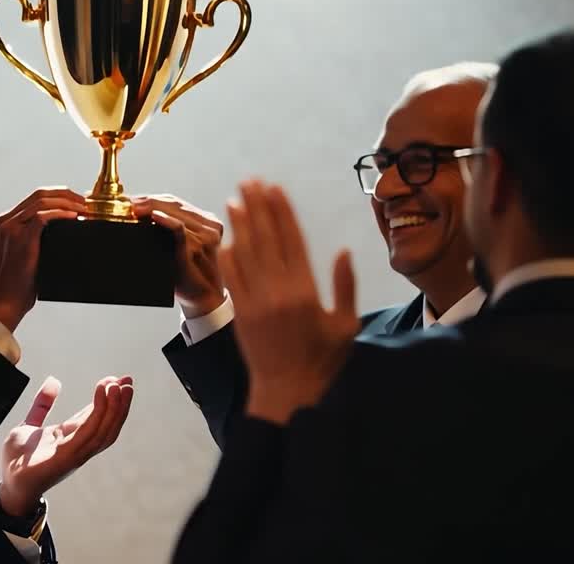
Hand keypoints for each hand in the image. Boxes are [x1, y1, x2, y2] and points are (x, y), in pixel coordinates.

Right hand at [0, 187, 87, 330]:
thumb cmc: (18, 285)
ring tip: (84, 209)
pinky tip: (75, 217)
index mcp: (5, 222)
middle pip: (40, 194)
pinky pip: (42, 217)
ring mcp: (11, 228)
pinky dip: (61, 214)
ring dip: (67, 202)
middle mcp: (5, 221)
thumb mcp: (25, 255)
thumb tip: (66, 230)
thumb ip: (36, 239)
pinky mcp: (20, 239)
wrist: (4, 302)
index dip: (58, 196)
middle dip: (66, 194)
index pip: (35, 198)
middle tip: (85, 202)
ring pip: (42, 202)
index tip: (77, 201)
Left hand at [0, 375, 134, 516]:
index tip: (118, 380)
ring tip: (119, 386)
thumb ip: (42, 404)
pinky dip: (98, 414)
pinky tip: (101, 395)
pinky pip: (89, 433)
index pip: (98, 417)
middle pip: (108, 424)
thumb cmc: (17, 460)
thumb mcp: (29, 425)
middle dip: (121, 403)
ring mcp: (75, 452)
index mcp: (72, 437)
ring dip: (115, 408)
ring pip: (104, 429)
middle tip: (128, 380)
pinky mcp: (66, 456)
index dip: (110, 399)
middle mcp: (79, 446)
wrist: (7, 483)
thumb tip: (53, 381)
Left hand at [131, 194, 225, 316]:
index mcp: (205, 221)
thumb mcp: (177, 248)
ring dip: (153, 208)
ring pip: (176, 213)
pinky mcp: (199, 245)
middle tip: (130, 202)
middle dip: (149, 201)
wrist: (202, 298)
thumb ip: (166, 231)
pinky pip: (180, 229)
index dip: (152, 199)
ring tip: (135, 208)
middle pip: (174, 204)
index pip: (174, 202)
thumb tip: (137, 215)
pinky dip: (167, 221)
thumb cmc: (186, 274)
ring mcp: (207, 233)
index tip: (133, 200)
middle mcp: (209, 224)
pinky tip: (154, 216)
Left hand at [220, 180, 359, 424]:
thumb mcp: (346, 325)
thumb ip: (345, 286)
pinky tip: (226, 238)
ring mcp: (256, 302)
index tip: (274, 189)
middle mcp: (278, 291)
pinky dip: (228, 256)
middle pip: (265, 239)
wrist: (288, 392)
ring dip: (240, 226)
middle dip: (257, 208)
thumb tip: (343, 251)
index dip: (281, 212)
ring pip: (245, 254)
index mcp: (306, 291)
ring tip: (235, 200)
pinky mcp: (241, 314)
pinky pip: (231, 279)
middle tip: (250, 182)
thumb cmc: (324, 361)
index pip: (291, 240)